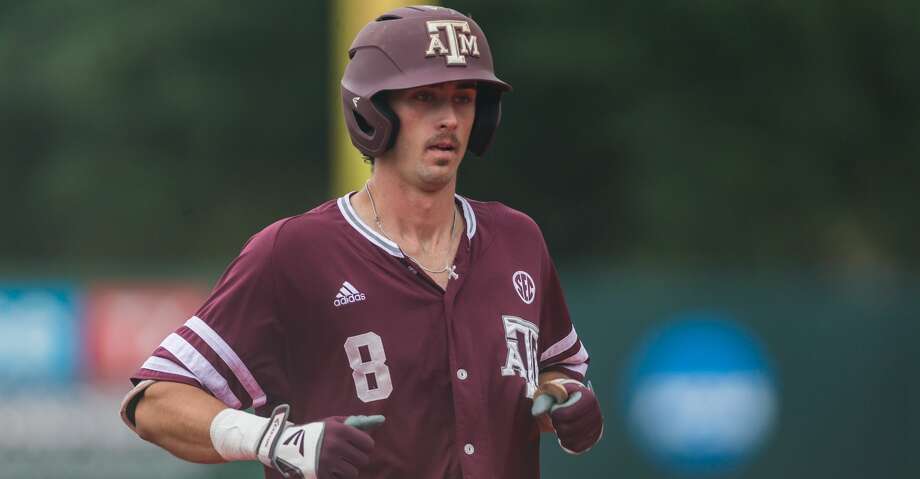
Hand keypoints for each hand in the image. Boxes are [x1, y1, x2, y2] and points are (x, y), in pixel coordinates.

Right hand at [257, 404, 384, 478]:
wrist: (285, 445)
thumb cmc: (314, 432)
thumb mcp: (331, 422)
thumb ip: (353, 422)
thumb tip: (378, 421)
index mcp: (340, 431)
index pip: (368, 444)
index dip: (366, 445)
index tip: (360, 446)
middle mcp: (335, 446)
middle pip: (363, 460)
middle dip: (357, 458)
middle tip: (348, 455)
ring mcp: (328, 462)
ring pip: (353, 472)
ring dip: (348, 468)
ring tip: (338, 462)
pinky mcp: (322, 475)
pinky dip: (337, 475)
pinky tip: (330, 468)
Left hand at [531, 379, 602, 453]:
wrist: (567, 402)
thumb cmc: (556, 395)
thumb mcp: (548, 391)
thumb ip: (543, 399)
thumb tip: (538, 412)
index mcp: (587, 396)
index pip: (568, 415)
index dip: (557, 415)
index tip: (554, 410)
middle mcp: (596, 412)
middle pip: (570, 429)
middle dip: (557, 424)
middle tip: (555, 418)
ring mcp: (596, 427)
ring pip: (573, 439)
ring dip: (561, 433)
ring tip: (560, 424)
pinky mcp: (593, 439)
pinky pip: (576, 447)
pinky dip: (566, 442)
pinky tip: (563, 433)